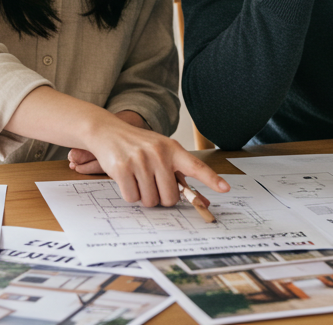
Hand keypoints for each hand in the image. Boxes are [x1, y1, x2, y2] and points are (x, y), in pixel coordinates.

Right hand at [74, 111, 230, 206]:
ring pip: (150, 200)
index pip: (196, 167)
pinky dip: (130, 194)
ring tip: (138, 178)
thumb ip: (178, 174)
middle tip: (152, 185)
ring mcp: (140, 160)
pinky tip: (126, 179)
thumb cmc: (138, 145)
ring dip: (144, 197)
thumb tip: (199, 200)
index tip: (225, 188)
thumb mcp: (161, 152)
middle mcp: (158, 154)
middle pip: (170, 197)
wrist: (107, 131)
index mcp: (172, 149)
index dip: (211, 179)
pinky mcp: (122, 168)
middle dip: (161, 198)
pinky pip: (132, 198)